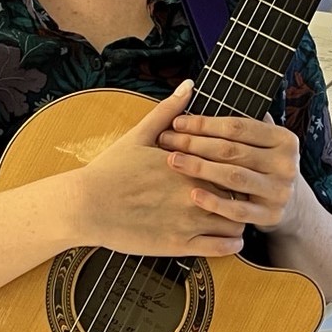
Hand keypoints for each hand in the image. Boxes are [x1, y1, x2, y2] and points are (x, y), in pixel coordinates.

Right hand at [69, 82, 247, 257]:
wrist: (87, 205)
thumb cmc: (111, 170)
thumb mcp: (140, 134)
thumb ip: (169, 110)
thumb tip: (189, 84)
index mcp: (190, 161)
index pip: (235, 162)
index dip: (241, 165)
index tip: (239, 167)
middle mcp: (195, 190)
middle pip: (241, 192)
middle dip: (245, 192)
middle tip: (242, 192)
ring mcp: (189, 219)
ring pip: (238, 221)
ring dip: (240, 218)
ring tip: (235, 215)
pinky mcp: (180, 244)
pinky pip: (223, 247)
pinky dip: (231, 243)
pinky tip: (227, 237)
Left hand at [158, 110, 303, 233]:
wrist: (292, 204)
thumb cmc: (263, 164)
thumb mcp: (263, 141)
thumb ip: (241, 122)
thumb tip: (194, 93)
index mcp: (284, 139)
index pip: (238, 127)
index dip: (204, 123)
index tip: (177, 122)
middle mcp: (286, 164)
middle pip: (232, 150)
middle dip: (194, 144)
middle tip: (166, 140)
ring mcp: (279, 192)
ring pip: (233, 177)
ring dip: (199, 168)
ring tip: (173, 161)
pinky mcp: (270, 217)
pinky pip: (237, 210)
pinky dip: (214, 202)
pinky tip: (193, 194)